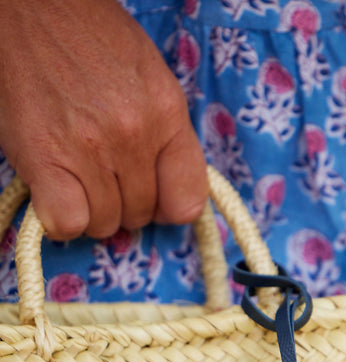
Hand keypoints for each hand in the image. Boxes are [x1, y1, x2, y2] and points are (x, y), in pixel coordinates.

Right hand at [0, 0, 207, 239]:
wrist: (26, 3)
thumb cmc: (85, 34)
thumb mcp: (147, 73)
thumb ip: (165, 133)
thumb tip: (168, 197)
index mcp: (166, 111)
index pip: (188, 201)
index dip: (166, 207)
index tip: (149, 196)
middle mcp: (133, 133)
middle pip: (140, 215)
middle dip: (121, 203)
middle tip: (98, 172)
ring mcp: (89, 148)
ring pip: (103, 224)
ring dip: (88, 209)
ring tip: (73, 171)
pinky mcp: (44, 158)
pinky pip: (66, 223)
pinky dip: (59, 218)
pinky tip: (53, 190)